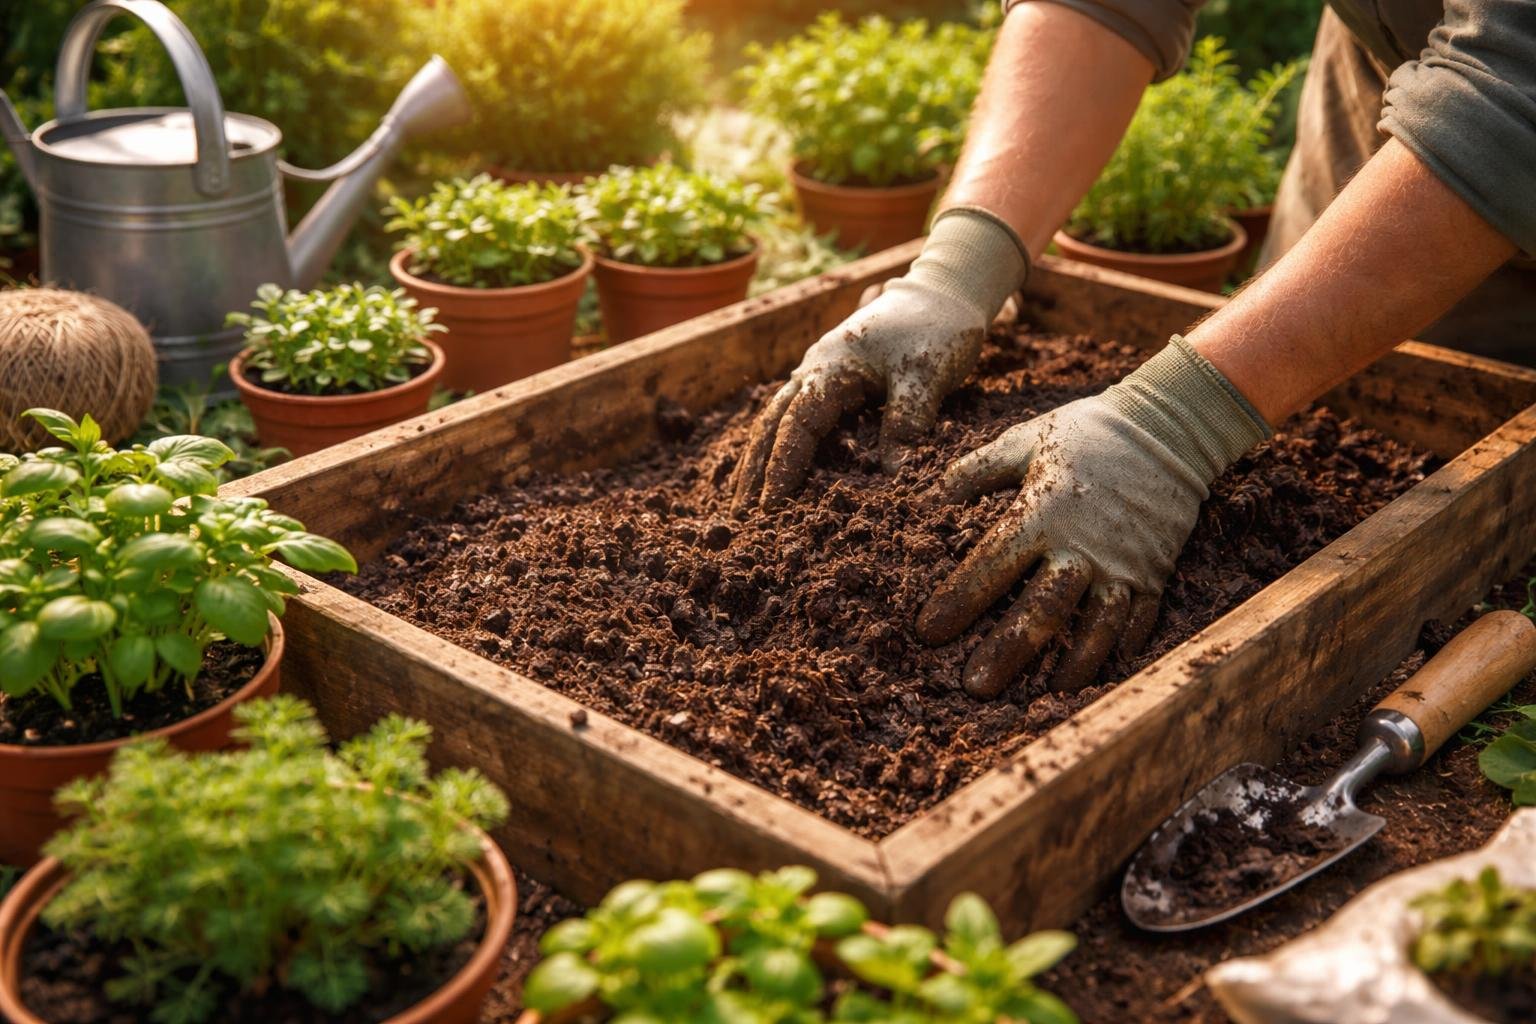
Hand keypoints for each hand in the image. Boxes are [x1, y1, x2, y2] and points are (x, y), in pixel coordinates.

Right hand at [730, 209, 1027, 513]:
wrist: (944, 291)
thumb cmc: (936, 329)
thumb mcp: (926, 376)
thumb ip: (905, 422)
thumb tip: (892, 476)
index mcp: (831, 366)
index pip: (797, 425)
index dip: (783, 466)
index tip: (772, 504)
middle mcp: (815, 368)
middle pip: (772, 422)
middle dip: (754, 468)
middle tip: (739, 512)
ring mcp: (820, 370)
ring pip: (777, 417)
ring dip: (760, 456)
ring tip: (745, 497)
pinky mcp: (833, 377)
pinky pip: (795, 413)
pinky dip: (780, 441)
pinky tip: (775, 467)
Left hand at [916, 336, 1270, 697]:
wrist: (1171, 428)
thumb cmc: (1088, 433)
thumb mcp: (1026, 440)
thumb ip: (979, 470)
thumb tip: (939, 493)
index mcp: (1043, 513)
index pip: (991, 566)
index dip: (958, 602)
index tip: (928, 633)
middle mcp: (1083, 548)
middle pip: (1041, 612)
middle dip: (1006, 653)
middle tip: (975, 687)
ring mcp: (1123, 566)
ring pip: (1094, 629)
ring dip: (1069, 665)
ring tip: (1043, 695)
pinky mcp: (1154, 574)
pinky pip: (1136, 622)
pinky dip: (1118, 650)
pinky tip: (1100, 672)